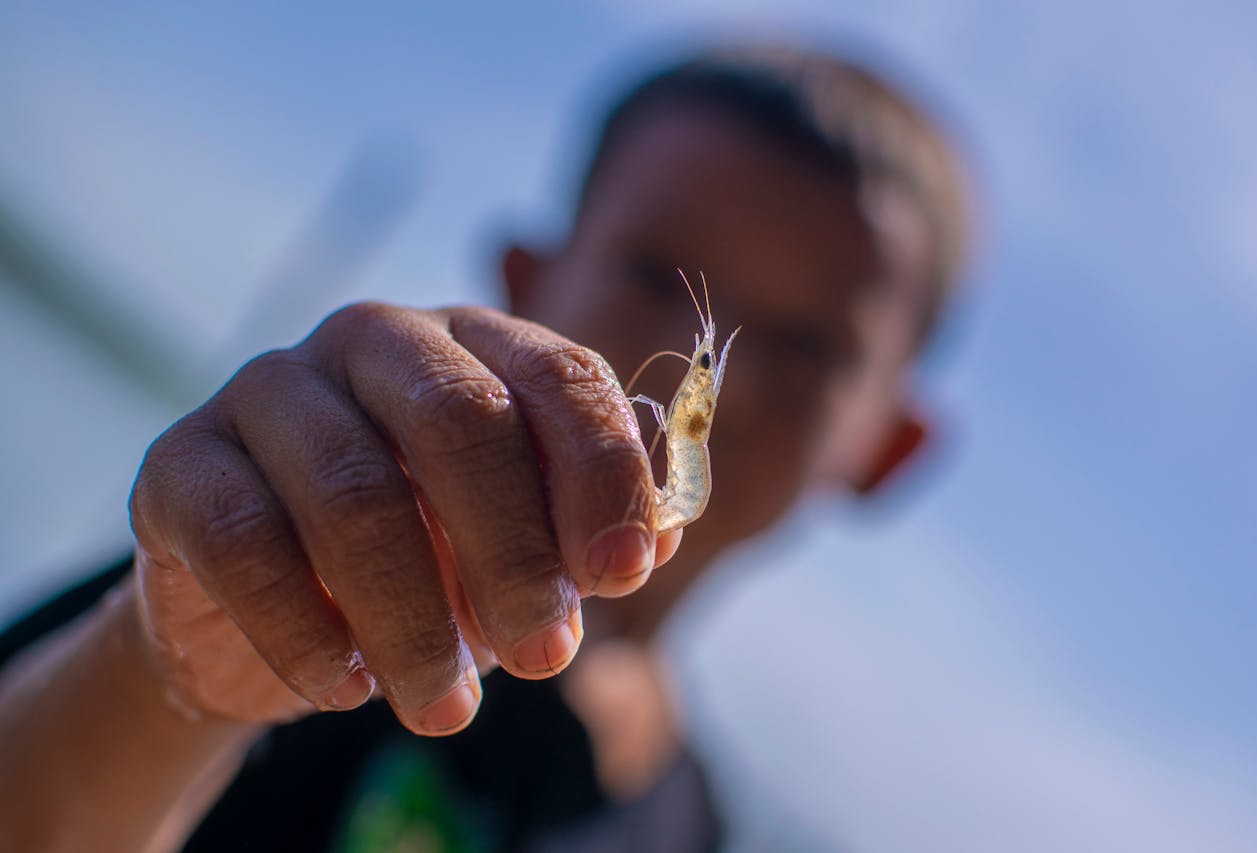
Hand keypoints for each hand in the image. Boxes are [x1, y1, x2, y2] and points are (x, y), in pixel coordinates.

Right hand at [128, 303, 676, 734]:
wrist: (269, 603)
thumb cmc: (426, 556)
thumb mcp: (521, 543)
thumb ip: (590, 531)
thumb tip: (663, 536)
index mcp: (475, 343)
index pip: (560, 376)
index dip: (603, 474)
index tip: (624, 575)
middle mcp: (374, 340)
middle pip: (460, 418)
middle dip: (515, 550)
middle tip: (548, 655)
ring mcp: (270, 389)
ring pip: (352, 490)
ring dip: (415, 619)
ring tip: (449, 707)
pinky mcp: (182, 461)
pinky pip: (245, 543)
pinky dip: (306, 632)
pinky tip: (348, 688)